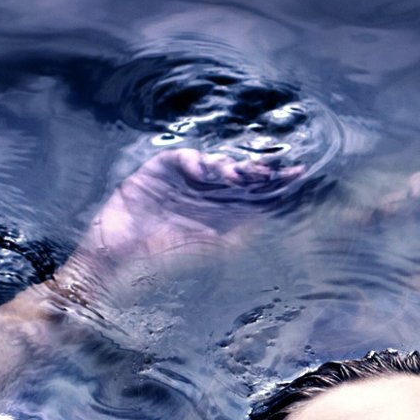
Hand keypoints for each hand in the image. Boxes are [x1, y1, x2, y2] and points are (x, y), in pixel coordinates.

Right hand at [71, 148, 300, 282]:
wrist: (119, 256)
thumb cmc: (165, 260)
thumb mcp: (213, 248)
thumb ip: (243, 231)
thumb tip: (276, 214)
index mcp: (222, 216)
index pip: (255, 196)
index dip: (276, 185)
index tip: (299, 176)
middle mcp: (207, 196)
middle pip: (242, 176)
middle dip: (262, 171)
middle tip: (285, 167)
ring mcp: (185, 181)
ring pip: (218, 164)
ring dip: (234, 166)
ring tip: (244, 174)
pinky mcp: (162, 170)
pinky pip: (187, 158)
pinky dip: (198, 162)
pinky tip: (204, 172)